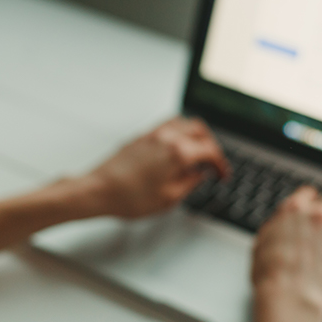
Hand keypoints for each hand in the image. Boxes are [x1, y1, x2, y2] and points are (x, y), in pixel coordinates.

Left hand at [86, 117, 228, 218]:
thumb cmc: (129, 197)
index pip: (209, 151)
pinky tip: (176, 149)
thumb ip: (189, 183)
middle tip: (212, 163)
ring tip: (196, 153)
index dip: (220, 164)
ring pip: (183, 122)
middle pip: (200, 130)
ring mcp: (152, 134)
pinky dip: (178, 132)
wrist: (99, 190)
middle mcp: (167, 137)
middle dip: (210, 145)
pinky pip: (166, 125)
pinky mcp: (140, 136)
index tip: (221, 175)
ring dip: (195, 135)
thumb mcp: (169, 198)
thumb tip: (200, 175)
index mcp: (178, 152)